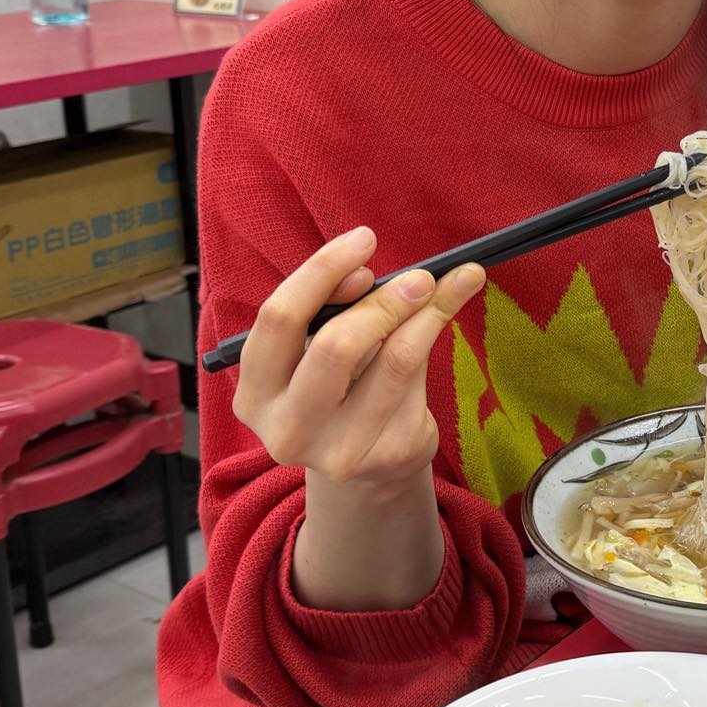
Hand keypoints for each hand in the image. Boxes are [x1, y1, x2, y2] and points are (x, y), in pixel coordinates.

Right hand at [233, 225, 484, 491]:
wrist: (367, 468)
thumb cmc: (339, 391)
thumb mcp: (318, 349)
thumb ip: (333, 312)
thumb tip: (364, 273)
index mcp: (255, 394)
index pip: (280, 318)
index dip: (323, 270)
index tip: (364, 239)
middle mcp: (288, 430)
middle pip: (337, 345)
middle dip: (384, 299)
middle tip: (420, 276)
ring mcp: (340, 451)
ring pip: (393, 359)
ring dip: (429, 310)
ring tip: (452, 282)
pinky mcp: (390, 455)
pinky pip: (420, 379)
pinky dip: (435, 336)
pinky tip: (444, 315)